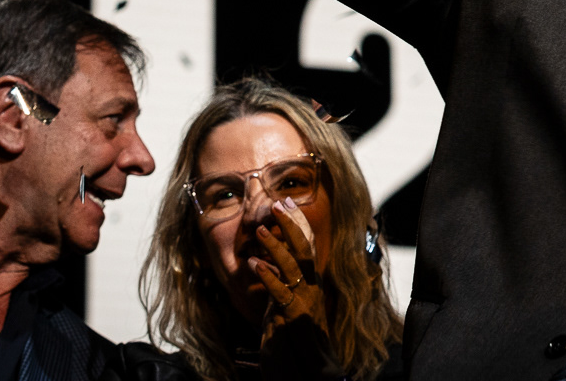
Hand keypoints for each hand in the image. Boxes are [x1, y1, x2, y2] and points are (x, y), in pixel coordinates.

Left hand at [252, 199, 333, 379]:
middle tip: (278, 203)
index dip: (298, 224)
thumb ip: (279, 289)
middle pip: (305, 249)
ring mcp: (305, 303)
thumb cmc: (295, 346)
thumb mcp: (283, 311)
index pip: (307, 247)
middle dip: (292, 224)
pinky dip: (268, 276)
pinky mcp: (295, 318)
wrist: (309, 374)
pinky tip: (255, 264)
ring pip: (294, 266)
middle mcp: (311, 290)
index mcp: (309, 286)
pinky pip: (281, 293)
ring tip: (260, 230)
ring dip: (277, 246)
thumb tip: (267, 266)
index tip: (287, 202)